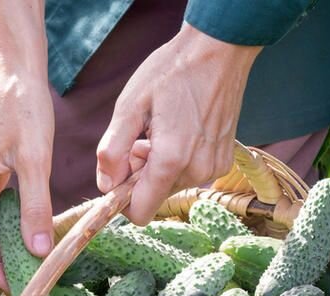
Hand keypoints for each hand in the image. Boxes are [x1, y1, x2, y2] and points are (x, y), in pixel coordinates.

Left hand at [96, 23, 261, 224]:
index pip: (140, 213)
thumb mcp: (129, 106)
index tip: (119, 171)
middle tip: (142, 138)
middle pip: (153, 197)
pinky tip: (179, 130)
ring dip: (157, 166)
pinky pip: (188, 174)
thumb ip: (112, 151)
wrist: (219, 48)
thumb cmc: (171, 72)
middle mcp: (196, 171)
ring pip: (170, 186)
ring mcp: (213, 167)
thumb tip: (106, 185)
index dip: (122, 199)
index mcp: (171, 161)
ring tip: (161, 130)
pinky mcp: (223, 160)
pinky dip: (177, 160)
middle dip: (139, 175)